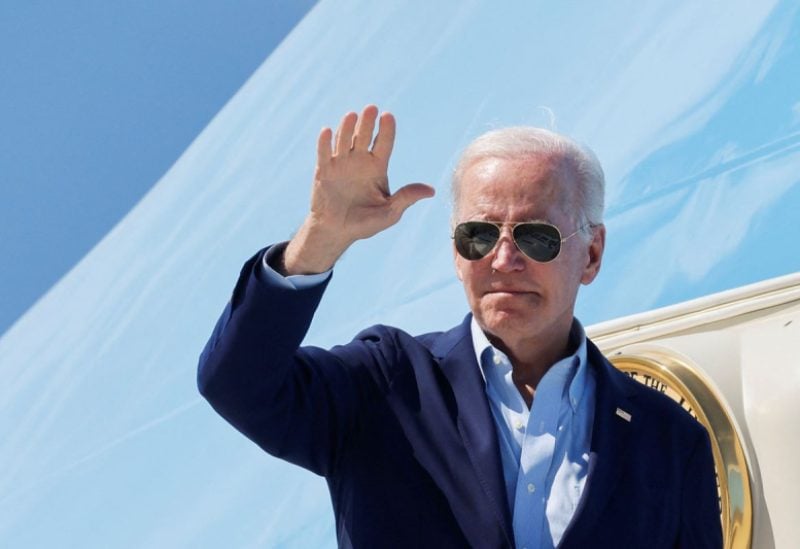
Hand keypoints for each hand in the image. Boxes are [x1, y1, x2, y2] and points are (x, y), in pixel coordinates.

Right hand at [283, 105, 434, 273]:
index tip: (388, 116)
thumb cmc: (366, 223)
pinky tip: (328, 131)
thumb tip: (431, 191)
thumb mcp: (390, 213)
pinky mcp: (323, 170)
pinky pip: (324, 153)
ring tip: (352, 115)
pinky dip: (325, 142)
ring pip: (344, 140)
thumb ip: (406, 198)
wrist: (337, 231)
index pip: (383, 144)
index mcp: (377, 167)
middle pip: (364, 136)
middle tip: (371, 108)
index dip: (386, 130)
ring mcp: (341, 163)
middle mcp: (359, 161)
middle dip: (367, 123)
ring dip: (347, 128)